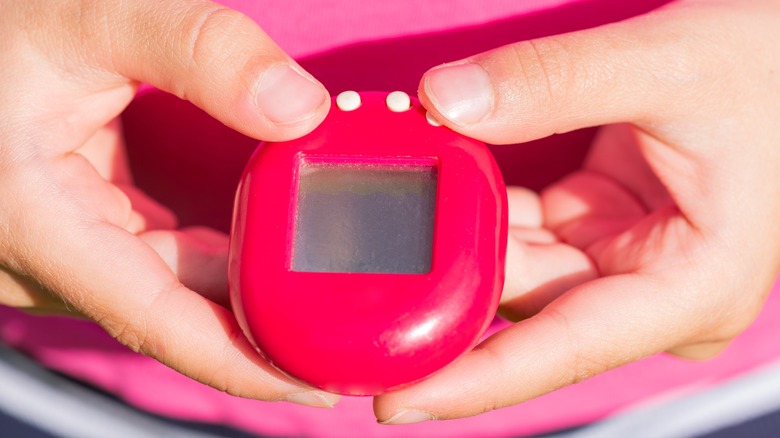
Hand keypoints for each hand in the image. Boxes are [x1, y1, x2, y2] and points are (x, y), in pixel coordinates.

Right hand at [0, 0, 336, 406]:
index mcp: (33, 223)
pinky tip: (265, 245)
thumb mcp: (94, 16)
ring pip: (170, 288)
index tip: (317, 384)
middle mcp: (42, 257)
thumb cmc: (2, 27)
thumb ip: (201, 52)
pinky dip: (215, 257)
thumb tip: (302, 110)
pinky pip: (158, 262)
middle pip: (176, 312)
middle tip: (348, 328)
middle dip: (262, 325)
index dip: (243, 364)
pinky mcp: (79, 234)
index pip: (156, 321)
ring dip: (242, 287)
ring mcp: (62, 250)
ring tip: (322, 287)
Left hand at [375, 0, 779, 422]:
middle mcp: (649, 292)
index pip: (563, 349)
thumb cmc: (766, 68)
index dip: (476, 381)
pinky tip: (430, 190)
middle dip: (442, 301)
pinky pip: (519, 232)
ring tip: (380, 229)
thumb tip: (443, 103)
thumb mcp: (667, 65)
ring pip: (514, 270)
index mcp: (687, 287)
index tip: (396, 401)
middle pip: (525, 314)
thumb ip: (554, 82)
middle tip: (352, 301)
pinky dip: (475, 211)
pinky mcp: (596, 231)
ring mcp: (620, 264)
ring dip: (452, 243)